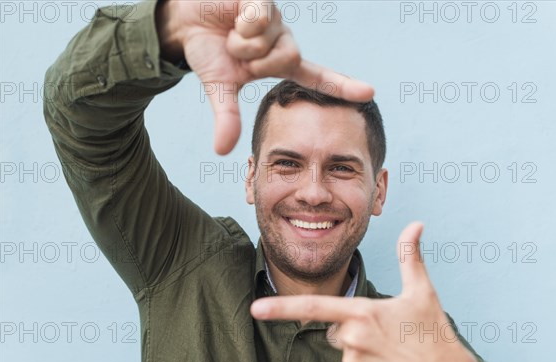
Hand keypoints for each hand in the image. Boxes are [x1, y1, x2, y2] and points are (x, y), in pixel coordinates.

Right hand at [157, 0, 373, 154]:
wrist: (186, 21)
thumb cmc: (208, 50)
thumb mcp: (220, 87)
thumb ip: (227, 118)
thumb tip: (222, 151)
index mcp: (279, 63)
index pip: (316, 77)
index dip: (342, 85)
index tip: (369, 92)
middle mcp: (284, 40)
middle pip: (289, 59)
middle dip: (255, 61)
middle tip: (236, 52)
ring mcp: (277, 19)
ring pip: (271, 41)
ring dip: (243, 43)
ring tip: (232, 32)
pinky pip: (260, 18)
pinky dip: (241, 23)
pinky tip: (234, 15)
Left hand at [251, 222, 481, 361]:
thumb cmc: (434, 333)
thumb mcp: (422, 291)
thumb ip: (410, 256)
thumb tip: (416, 224)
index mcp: (364, 313)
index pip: (315, 308)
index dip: (282, 308)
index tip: (256, 308)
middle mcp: (354, 339)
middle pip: (335, 328)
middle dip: (352, 328)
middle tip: (386, 333)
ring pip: (343, 350)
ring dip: (360, 349)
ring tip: (390, 352)